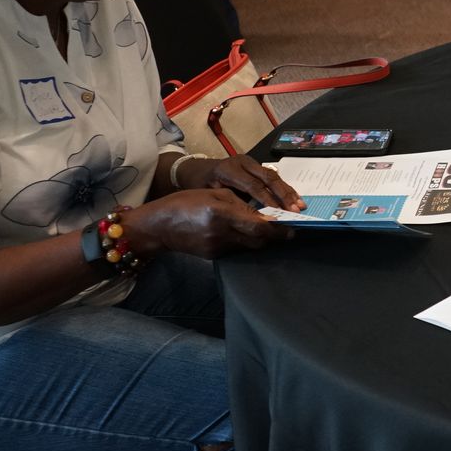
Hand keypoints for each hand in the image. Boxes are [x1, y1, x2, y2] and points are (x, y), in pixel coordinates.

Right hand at [130, 188, 290, 258]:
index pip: (259, 226)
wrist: (158, 226)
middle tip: (285, 229)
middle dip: (273, 235)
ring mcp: (217, 247)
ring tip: (265, 229)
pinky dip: (244, 242)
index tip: (292, 226)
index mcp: (221, 213)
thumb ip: (240, 203)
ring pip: (249, 246)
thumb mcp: (214, 193)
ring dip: (259, 239)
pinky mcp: (213, 256)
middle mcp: (221, 233)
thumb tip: (264, 212)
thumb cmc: (185, 203)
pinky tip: (241, 233)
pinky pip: (236, 249)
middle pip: (258, 240)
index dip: (278, 228)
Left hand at [183, 153, 302, 210]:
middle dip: (283, 195)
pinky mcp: (256, 165)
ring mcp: (251, 162)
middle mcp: (243, 163)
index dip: (267, 199)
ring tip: (300, 205)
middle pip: (268, 177)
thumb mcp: (211, 195)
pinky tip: (295, 198)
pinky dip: (285, 188)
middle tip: (295, 209)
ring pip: (274, 176)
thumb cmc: (201, 186)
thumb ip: (231, 202)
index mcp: (229, 170)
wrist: (196, 170)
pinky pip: (274, 176)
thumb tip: (253, 217)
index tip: (278, 213)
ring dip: (288, 192)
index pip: (253, 185)